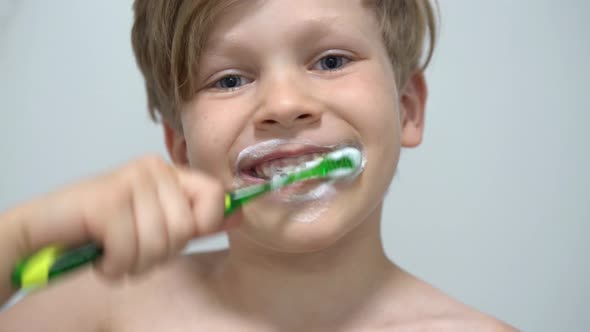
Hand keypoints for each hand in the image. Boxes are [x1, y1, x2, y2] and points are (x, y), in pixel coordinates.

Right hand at [15, 155, 238, 280]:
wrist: (45, 229)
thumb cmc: (103, 230)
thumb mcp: (158, 223)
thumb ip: (197, 218)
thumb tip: (239, 215)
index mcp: (169, 172)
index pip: (214, 195)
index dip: (202, 225)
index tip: (176, 235)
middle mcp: (152, 169)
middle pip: (186, 227)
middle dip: (160, 252)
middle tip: (133, 247)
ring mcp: (129, 180)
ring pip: (160, 242)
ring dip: (135, 262)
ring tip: (116, 252)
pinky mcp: (106, 200)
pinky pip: (130, 250)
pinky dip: (114, 266)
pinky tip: (102, 257)